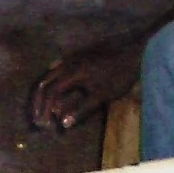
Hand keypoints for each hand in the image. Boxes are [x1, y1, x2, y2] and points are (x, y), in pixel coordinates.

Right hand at [28, 40, 142, 132]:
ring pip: (50, 73)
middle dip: (39, 101)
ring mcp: (73, 56)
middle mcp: (67, 63)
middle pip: (45, 82)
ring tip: (45, 105)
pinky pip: (59, 66)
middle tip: (38, 117)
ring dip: (45, 91)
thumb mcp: (102, 95)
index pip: (50, 93)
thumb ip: (81, 110)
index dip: (44, 109)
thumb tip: (63, 124)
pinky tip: (58, 86)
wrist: (135, 48)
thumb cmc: (120, 74)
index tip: (43, 124)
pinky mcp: (79, 53)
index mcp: (71, 74)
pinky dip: (53, 80)